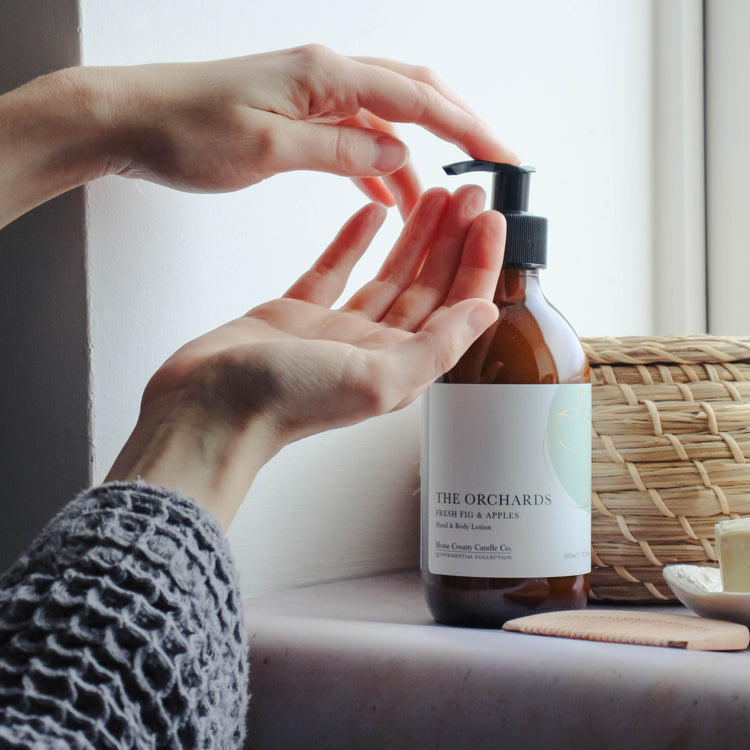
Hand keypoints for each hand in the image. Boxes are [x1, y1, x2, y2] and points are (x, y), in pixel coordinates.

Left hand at [0, 45, 516, 226]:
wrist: (132, 119)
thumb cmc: (186, 130)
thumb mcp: (267, 149)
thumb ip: (339, 150)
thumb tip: (399, 155)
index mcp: (325, 75)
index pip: (416, 98)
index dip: (466, 128)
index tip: (502, 157)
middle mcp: (326, 76)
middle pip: (413, 96)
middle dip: (458, 131)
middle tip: (493, 167)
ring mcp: (314, 95)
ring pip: (387, 120)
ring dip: (418, 157)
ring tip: (439, 201)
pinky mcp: (300, 117)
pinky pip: (355, 136)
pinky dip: (378, 164)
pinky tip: (387, 194)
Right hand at [106, 186, 505, 528]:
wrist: (207, 405)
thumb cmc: (286, 401)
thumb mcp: (377, 378)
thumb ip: (434, 347)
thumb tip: (484, 312)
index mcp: (399, 365)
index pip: (453, 307)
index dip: (476, 263)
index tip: (490, 219)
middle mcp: (373, 348)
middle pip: (425, 285)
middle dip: (451, 240)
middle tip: (469, 193)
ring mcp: (335, 329)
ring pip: (386, 275)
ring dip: (413, 237)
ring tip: (435, 196)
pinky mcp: (298, 314)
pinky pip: (335, 270)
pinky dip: (354, 241)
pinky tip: (373, 214)